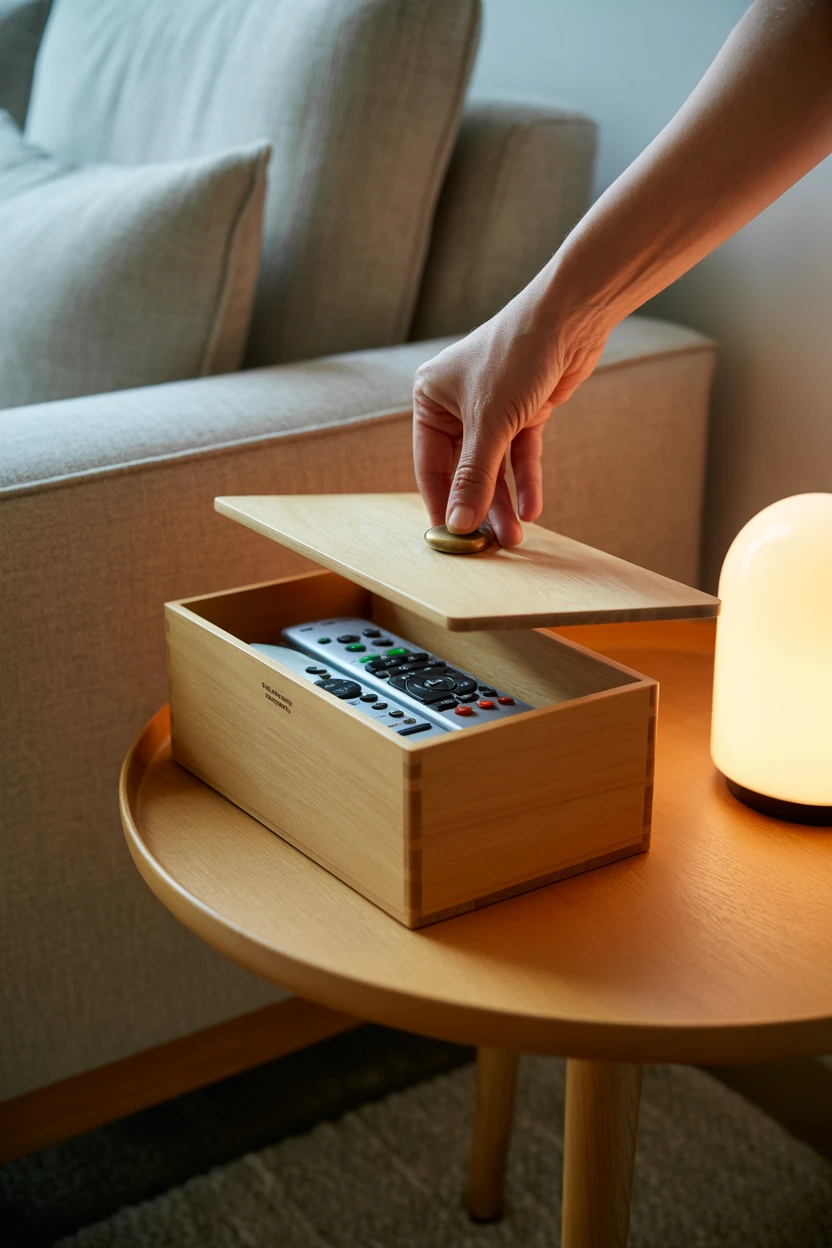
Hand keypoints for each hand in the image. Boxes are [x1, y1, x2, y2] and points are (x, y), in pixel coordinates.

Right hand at [413, 292, 608, 547]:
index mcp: (431, 400)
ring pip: (494, 468)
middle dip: (480, 507)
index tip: (453, 539)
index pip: (431, 465)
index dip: (443, 503)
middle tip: (489, 546)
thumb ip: (474, 477)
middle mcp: (457, 406)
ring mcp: (492, 411)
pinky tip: (532, 508)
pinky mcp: (523, 413)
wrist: (569, 318)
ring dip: (505, 502)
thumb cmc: (516, 355)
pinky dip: (526, 481)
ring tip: (514, 537)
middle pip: (465, 471)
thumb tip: (457, 523)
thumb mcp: (490, 424)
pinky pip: (520, 456)